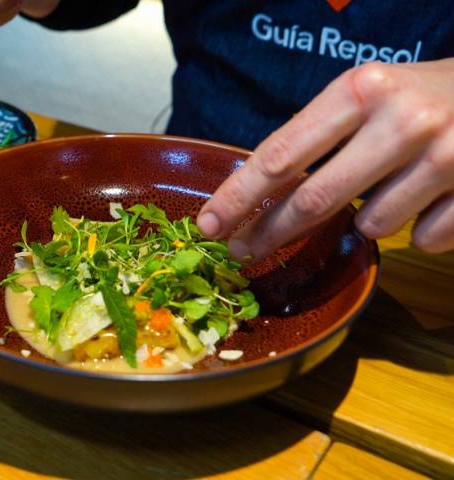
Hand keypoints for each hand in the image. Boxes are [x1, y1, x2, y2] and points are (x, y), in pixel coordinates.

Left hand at [197, 60, 453, 260]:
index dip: (239, 196)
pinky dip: (418, 227)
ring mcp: (444, 158)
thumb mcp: (366, 93)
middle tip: (240, 252)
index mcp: (361, 90)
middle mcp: (400, 122)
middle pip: (312, 200)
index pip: (282, 155)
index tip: (208, 224)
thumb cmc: (422, 94)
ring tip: (392, 185)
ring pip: (371, 226)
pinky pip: (422, 239)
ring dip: (367, 220)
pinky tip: (433, 196)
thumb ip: (320, 134)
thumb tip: (260, 191)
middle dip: (268, 233)